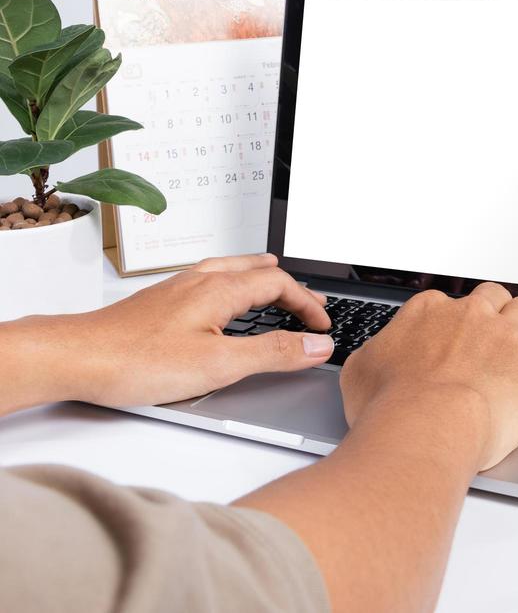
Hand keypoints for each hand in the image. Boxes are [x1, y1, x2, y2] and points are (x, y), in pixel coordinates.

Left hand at [0, 254, 333, 413]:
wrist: (78, 356)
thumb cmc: (136, 360)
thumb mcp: (218, 364)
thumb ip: (271, 352)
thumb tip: (316, 343)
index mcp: (219, 289)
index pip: (278, 283)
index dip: (306, 302)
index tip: (323, 325)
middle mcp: (200, 279)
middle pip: (258, 270)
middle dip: (289, 286)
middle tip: (310, 304)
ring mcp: (179, 287)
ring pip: (232, 270)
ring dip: (261, 277)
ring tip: (274, 283)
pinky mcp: (162, 299)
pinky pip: (211, 278)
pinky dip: (234, 282)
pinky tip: (222, 299)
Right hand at [340, 283, 517, 471]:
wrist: (425, 426)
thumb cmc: (389, 406)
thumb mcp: (361, 373)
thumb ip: (375, 356)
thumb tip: (373, 359)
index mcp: (428, 312)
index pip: (444, 304)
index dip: (451, 320)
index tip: (453, 332)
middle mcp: (470, 316)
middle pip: (491, 298)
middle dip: (497, 309)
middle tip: (499, 328)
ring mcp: (506, 339)